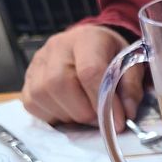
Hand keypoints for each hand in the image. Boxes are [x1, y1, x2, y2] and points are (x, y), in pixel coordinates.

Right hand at [22, 24, 143, 130]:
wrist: (92, 46)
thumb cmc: (113, 58)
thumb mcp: (132, 67)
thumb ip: (131, 89)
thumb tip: (126, 113)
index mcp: (87, 39)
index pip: (89, 72)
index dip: (104, 103)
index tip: (118, 122)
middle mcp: (57, 46)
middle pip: (61, 84)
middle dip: (85, 112)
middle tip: (101, 120)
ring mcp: (39, 61)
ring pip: (44, 95)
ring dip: (69, 115)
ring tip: (87, 114)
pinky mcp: (29, 77)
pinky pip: (33, 103)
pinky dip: (53, 115)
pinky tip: (70, 112)